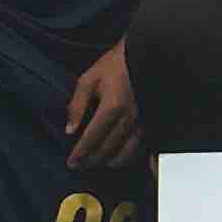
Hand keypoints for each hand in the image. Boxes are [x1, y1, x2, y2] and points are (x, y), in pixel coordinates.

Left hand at [63, 43, 141, 168]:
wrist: (145, 55)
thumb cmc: (115, 64)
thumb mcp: (88, 79)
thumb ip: (77, 105)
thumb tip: (69, 130)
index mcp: (111, 107)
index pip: (91, 138)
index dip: (80, 153)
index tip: (71, 163)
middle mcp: (129, 119)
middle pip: (108, 149)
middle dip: (92, 161)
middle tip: (81, 166)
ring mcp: (143, 122)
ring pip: (127, 153)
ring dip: (110, 161)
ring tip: (99, 163)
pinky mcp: (152, 122)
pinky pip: (141, 147)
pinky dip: (129, 157)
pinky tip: (120, 157)